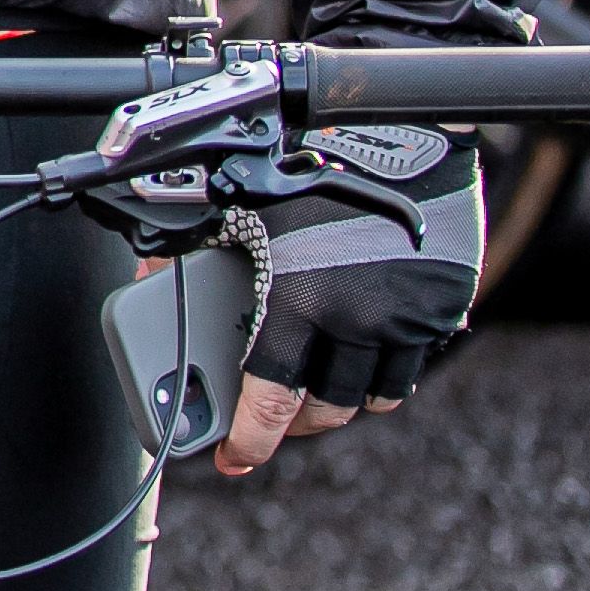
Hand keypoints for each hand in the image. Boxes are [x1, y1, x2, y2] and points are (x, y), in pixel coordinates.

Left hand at [215, 124, 481, 473]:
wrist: (394, 130)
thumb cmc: (302, 164)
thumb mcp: (236, 207)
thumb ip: (195, 250)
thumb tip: (148, 280)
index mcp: (298, 300)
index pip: (268, 397)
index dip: (250, 439)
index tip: (233, 460)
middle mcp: (356, 320)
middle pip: (324, 408)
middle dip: (294, 423)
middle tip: (275, 419)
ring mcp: (404, 319)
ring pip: (370, 398)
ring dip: (338, 403)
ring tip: (314, 393)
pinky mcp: (441, 310)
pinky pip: (408, 369)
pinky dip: (381, 378)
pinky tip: (358, 363)